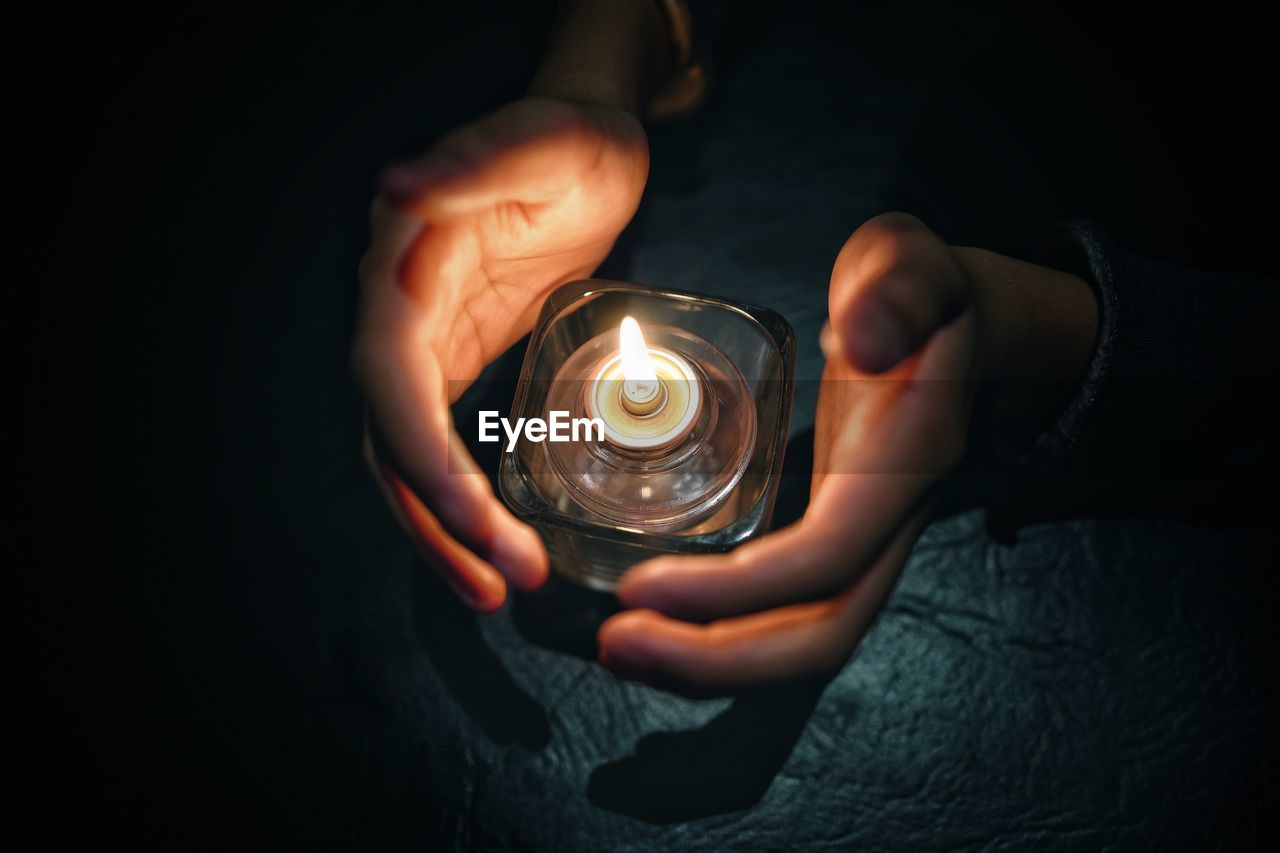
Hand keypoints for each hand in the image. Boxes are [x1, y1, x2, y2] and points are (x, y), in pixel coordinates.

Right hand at [353, 97, 648, 612]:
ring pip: (413, 460)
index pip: (392, 383)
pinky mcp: (463, 362)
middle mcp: (403, 317)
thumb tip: (397, 187)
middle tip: (503, 583)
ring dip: (447, 532)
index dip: (424, 457)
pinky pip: (448, 447)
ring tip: (501, 589)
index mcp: (405, 269)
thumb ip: (470, 164)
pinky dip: (466, 502)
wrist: (590, 147)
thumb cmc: (567, 139)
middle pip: (395, 442)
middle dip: (440, 520)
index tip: (474, 518)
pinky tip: (500, 543)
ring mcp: (431, 345)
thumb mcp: (537, 140)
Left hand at [597, 213, 1097, 694]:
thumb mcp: (910, 262)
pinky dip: (720, 633)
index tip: (643, 585)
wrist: (957, 327)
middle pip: (821, 636)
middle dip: (717, 660)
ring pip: (804, 641)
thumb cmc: (919, 292)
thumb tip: (863, 336)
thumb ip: (897, 286)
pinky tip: (654, 621)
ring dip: (711, 664)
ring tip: (620, 649)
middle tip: (614, 643)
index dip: (738, 590)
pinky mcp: (834, 541)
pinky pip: (784, 613)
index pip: (828, 557)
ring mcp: (864, 541)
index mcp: (904, 463)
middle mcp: (890, 522)